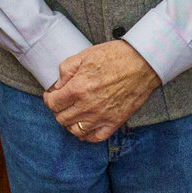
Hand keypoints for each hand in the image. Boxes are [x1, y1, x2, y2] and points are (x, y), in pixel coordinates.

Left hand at [43, 40, 160, 142]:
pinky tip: (85, 126)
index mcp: (78, 88)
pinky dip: (87, 134)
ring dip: (70, 123)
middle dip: (58, 110)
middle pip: (62, 119)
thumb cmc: (114, 56)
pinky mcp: (115, 122)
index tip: (51, 95)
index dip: (49, 99)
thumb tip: (57, 85)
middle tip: (62, 102)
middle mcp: (88, 106)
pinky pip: (95, 137)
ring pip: (76, 131)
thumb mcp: (84, 55)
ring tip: (73, 113)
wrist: (142, 63)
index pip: (53, 103)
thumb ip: (66, 70)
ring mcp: (102, 117)